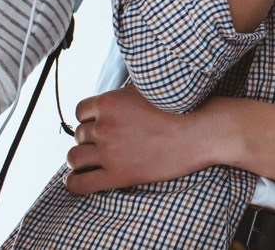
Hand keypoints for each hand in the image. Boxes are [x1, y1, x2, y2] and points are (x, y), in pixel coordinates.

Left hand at [64, 87, 211, 193]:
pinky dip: (73, 183)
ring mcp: (110, 152)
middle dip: (91, 139)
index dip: (90, 118)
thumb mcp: (146, 90)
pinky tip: (78, 179)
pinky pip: (79, 183)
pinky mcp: (117, 175)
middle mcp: (105, 126)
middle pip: (79, 135)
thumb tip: (107, 101)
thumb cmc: (179, 109)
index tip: (101, 124)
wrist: (201, 132)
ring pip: (74, 158)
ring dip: (81, 159)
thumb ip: (122, 96)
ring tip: (93, 160)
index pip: (80, 112)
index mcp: (110, 102)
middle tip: (110, 142)